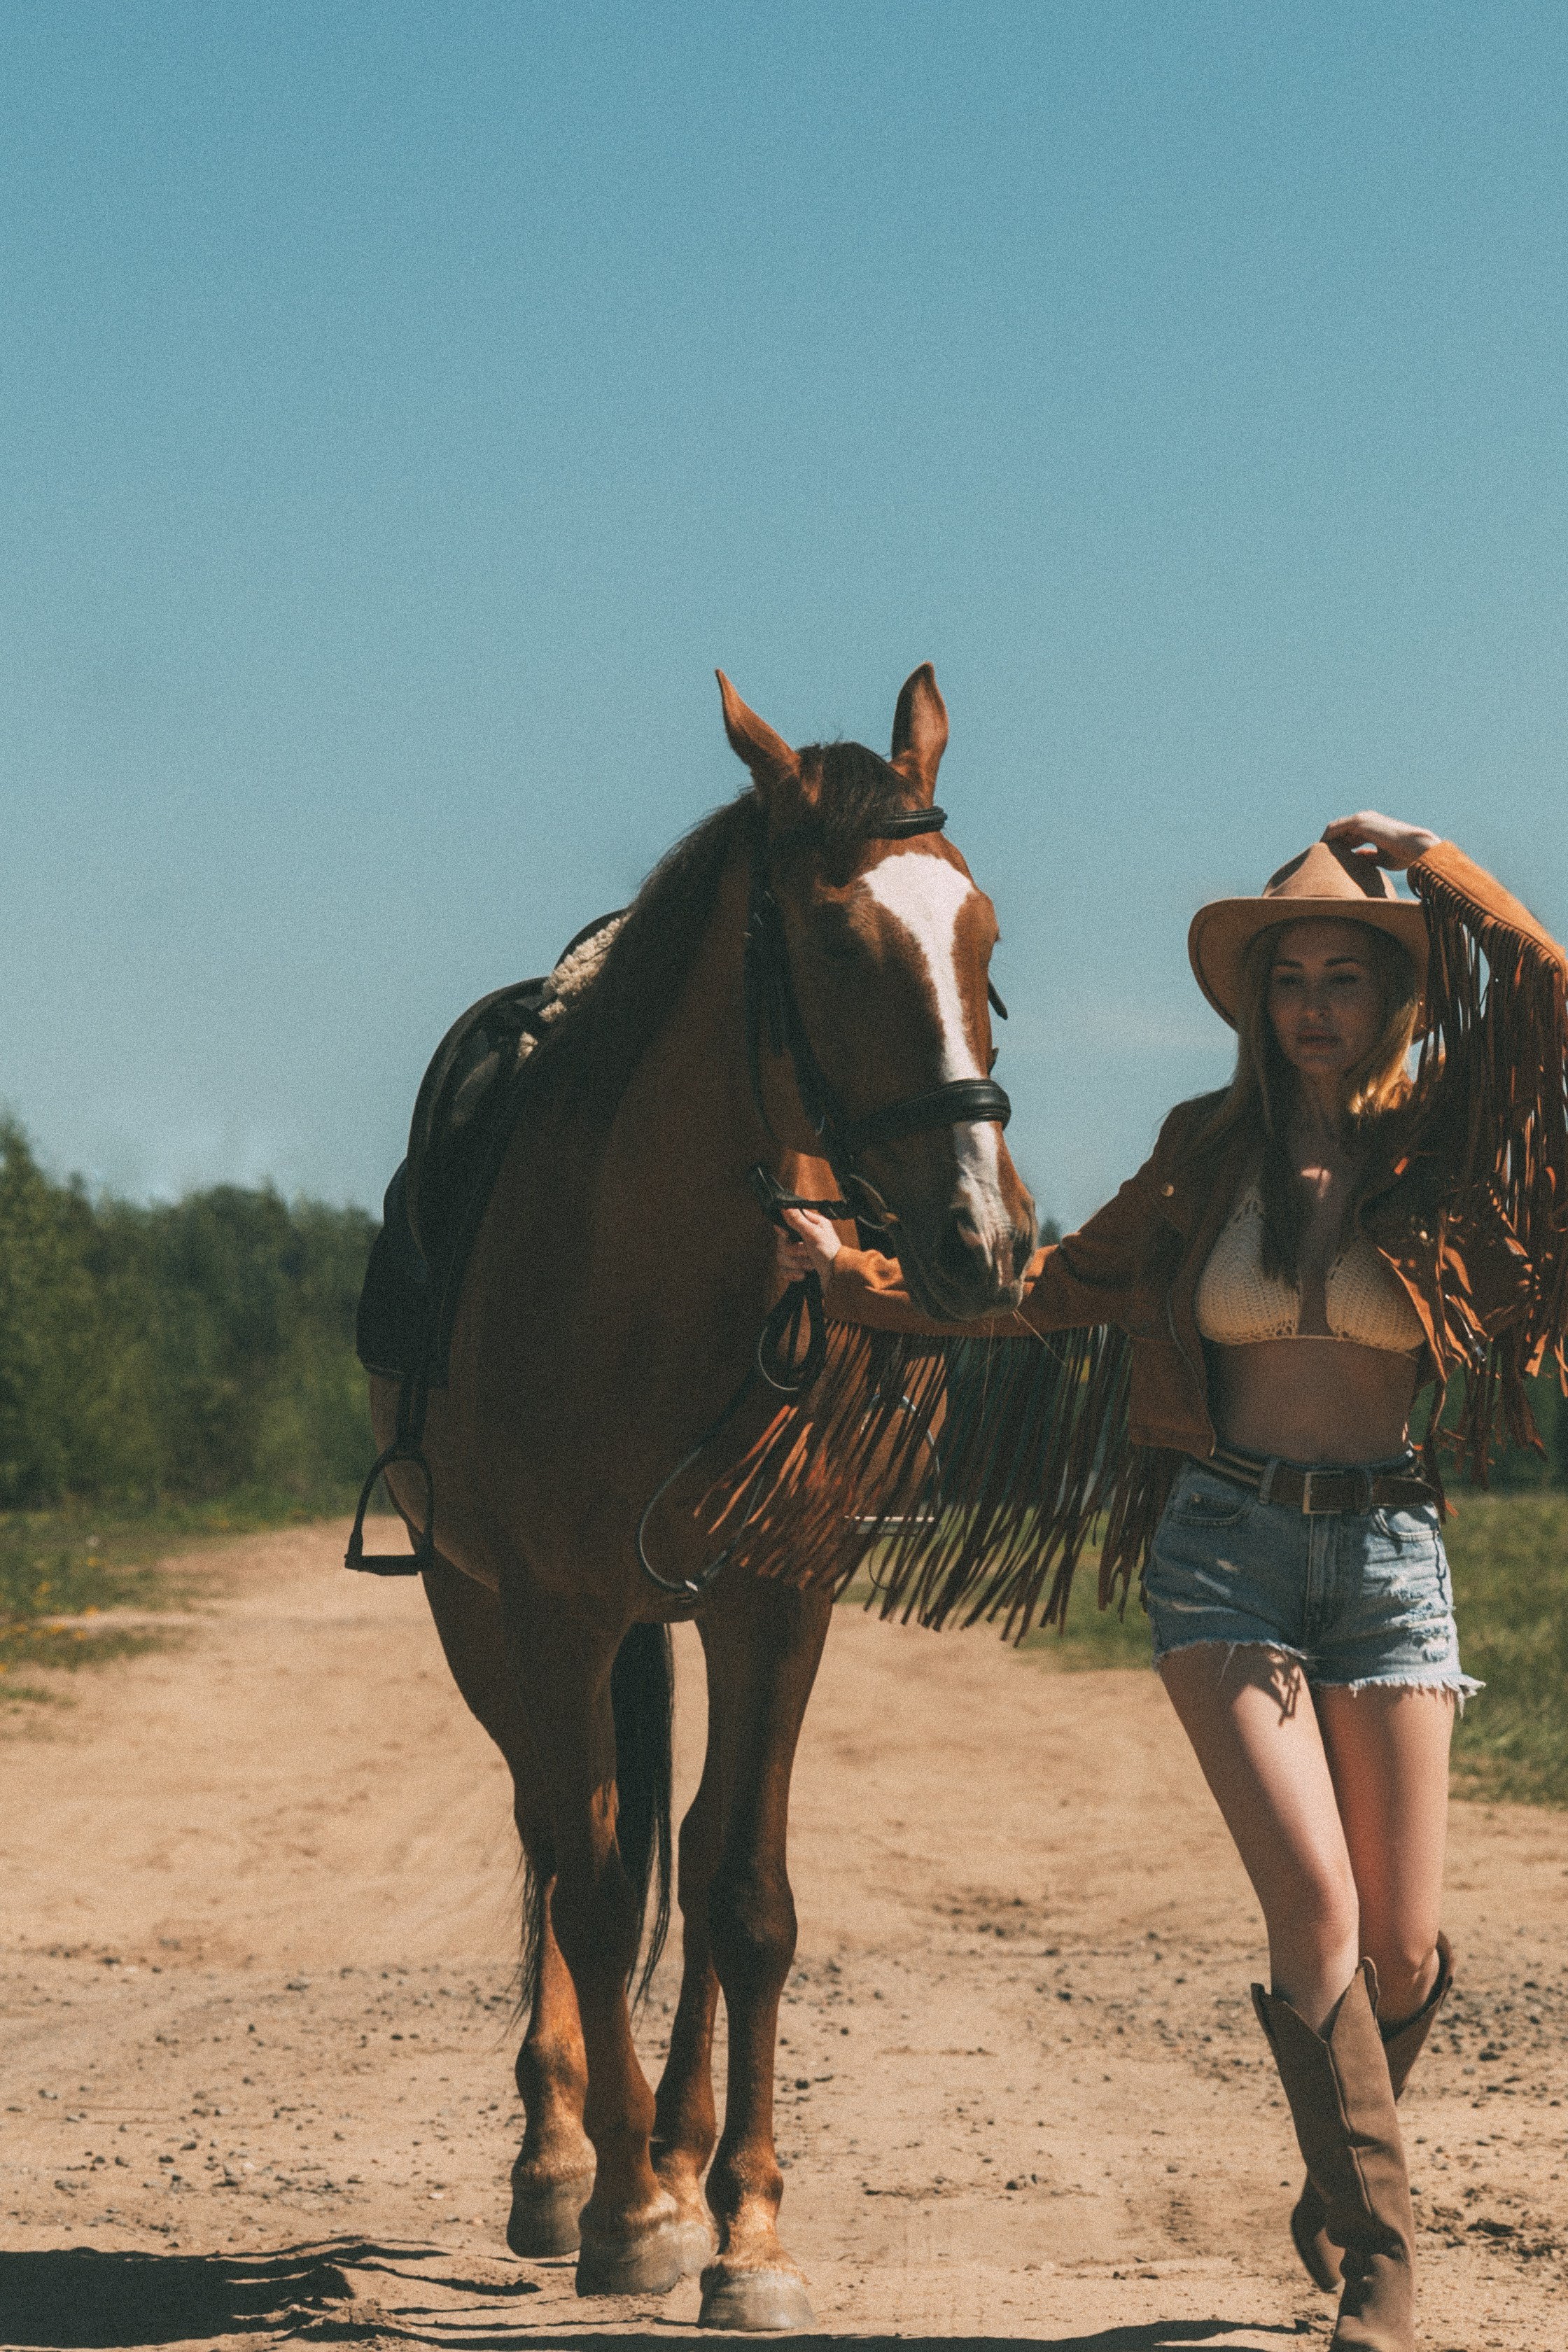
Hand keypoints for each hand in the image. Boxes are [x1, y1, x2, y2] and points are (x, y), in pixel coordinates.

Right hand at [775, 1205, 840, 1286]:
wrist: (838, 1278)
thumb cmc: (831, 1253)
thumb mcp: (814, 1233)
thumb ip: (797, 1219)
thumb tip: (785, 1205)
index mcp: (809, 1226)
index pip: (786, 1222)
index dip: (784, 1230)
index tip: (787, 1235)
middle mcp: (803, 1238)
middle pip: (782, 1242)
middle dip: (795, 1251)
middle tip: (808, 1253)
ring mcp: (799, 1255)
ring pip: (781, 1257)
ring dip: (797, 1263)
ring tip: (811, 1265)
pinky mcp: (797, 1269)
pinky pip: (784, 1271)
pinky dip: (793, 1274)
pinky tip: (804, 1275)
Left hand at [1322, 811, 1439, 873]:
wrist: (1415, 846)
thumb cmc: (1403, 854)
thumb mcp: (1381, 858)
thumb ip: (1368, 856)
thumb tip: (1356, 858)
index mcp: (1372, 827)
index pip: (1349, 835)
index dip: (1339, 847)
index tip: (1331, 862)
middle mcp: (1366, 820)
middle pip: (1340, 831)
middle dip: (1330, 844)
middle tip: (1319, 860)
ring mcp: (1362, 819)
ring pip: (1335, 829)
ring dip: (1326, 842)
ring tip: (1318, 857)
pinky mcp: (1358, 822)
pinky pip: (1334, 829)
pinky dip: (1327, 839)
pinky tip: (1321, 851)